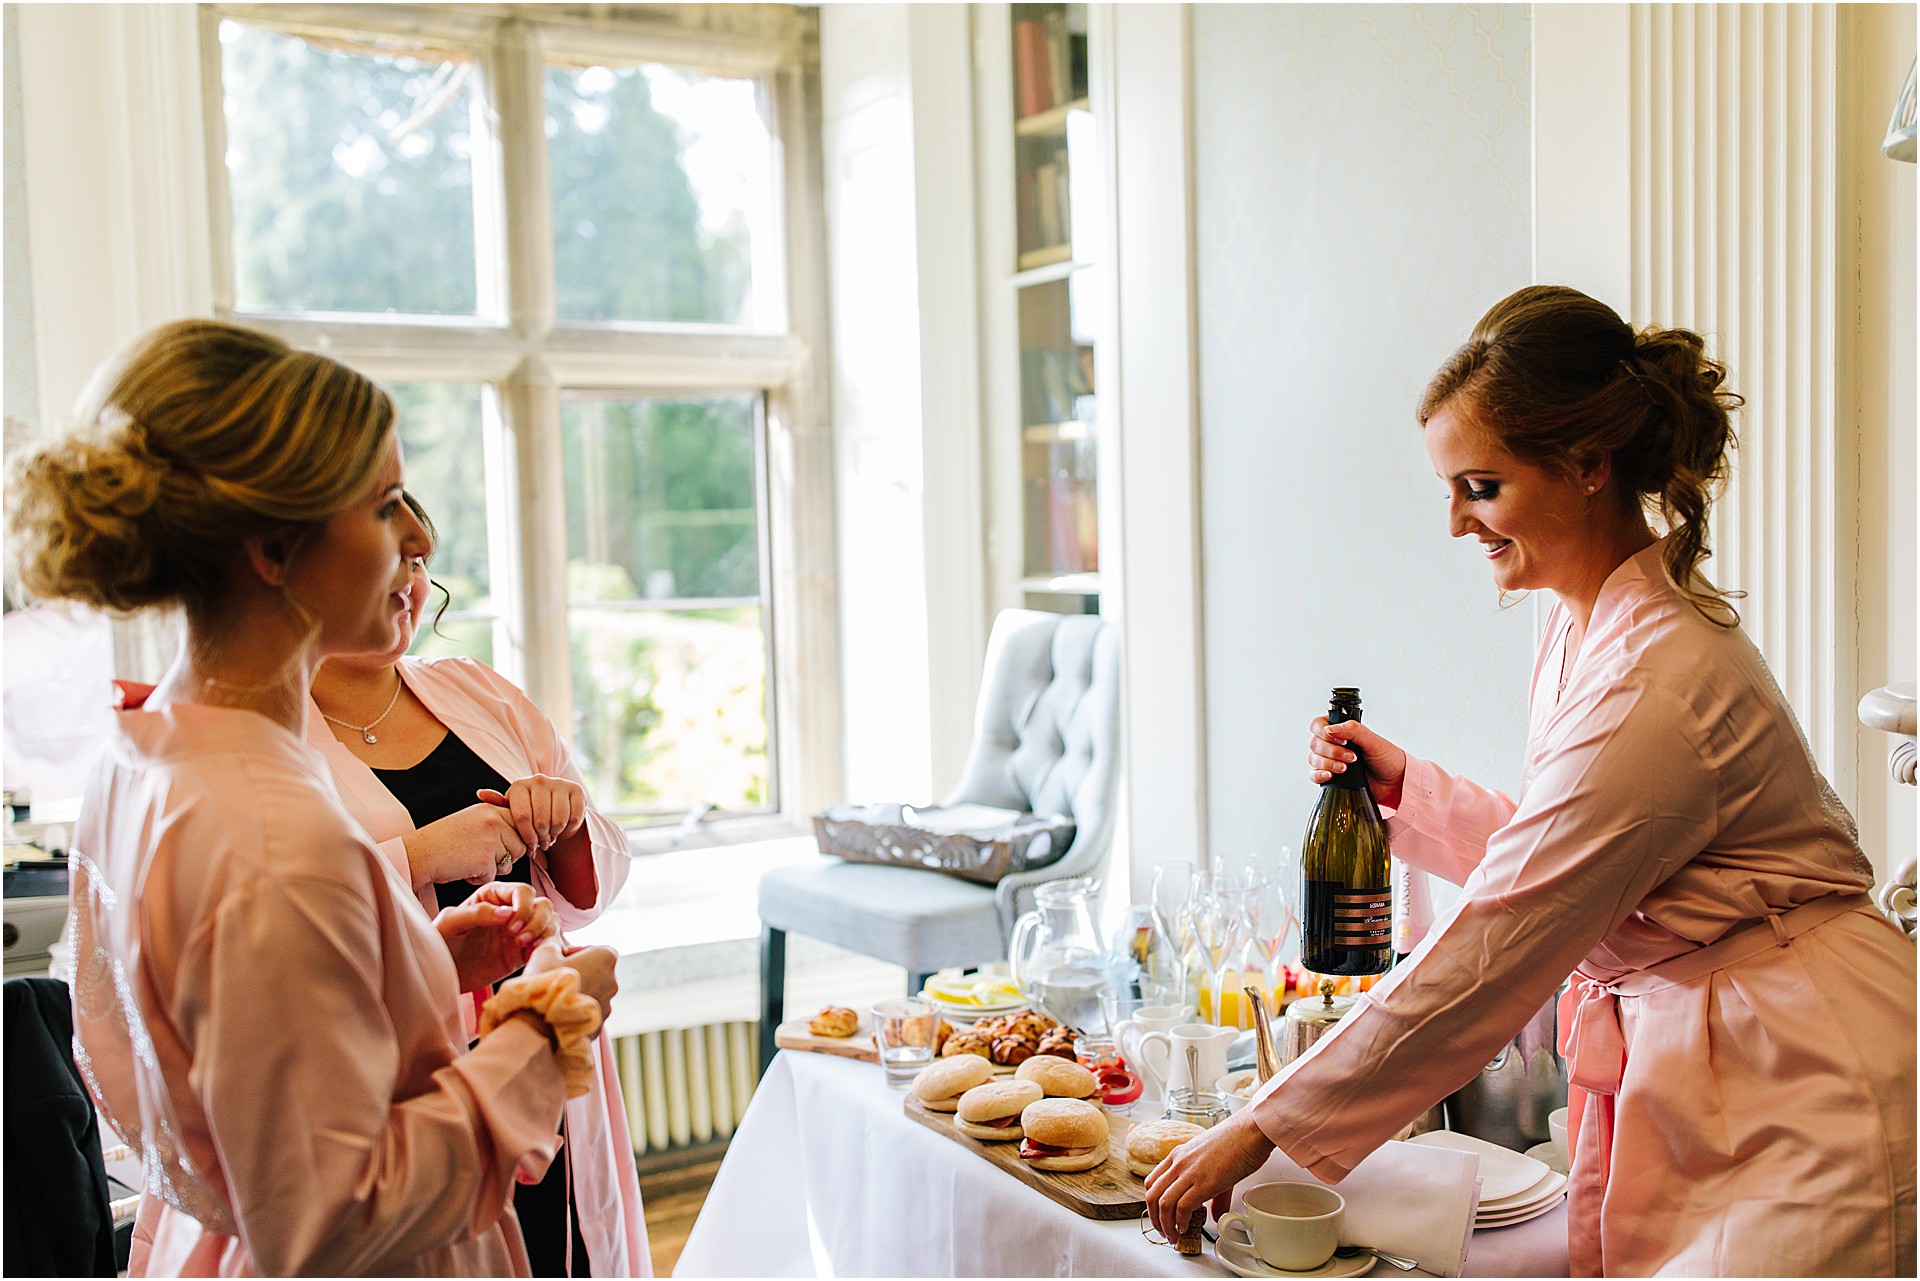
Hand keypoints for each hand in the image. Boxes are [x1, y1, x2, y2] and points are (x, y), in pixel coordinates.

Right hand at [403, 803, 527, 887]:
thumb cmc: (445, 839)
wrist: (420, 852)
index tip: (498, 848)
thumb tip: (527, 836)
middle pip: (521, 846)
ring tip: (472, 861)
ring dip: (494, 868)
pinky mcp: (485, 859)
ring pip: (511, 862)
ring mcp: (491, 839)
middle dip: (505, 857)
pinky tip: (464, 869)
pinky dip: (480, 877)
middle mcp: (495, 820)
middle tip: (480, 856)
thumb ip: (499, 822)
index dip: (513, 841)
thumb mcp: (474, 819)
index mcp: (493, 809)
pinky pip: (494, 875)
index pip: (522, 827)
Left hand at [433, 881, 555, 991]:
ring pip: (550, 922)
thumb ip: (477, 913)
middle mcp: (511, 910)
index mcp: (494, 896)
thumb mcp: (450, 922)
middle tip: (520, 940)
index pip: (523, 891)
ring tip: (526, 948)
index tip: (512, 927)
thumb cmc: (441, 942)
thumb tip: (506, 912)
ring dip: (545, 933)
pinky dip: (548, 948)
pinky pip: (547, 945)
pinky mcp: (523, 952)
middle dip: (537, 921)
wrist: (441, 973)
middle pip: (543, 905)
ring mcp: (519, 931)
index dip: (523, 907)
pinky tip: (533, 957)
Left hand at [476, 775, 585, 856]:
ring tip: (551, 836)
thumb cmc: (529, 811)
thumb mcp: (512, 810)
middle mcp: (539, 780)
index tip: (529, 845)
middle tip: (542, 842)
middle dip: (541, 837)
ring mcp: (559, 783)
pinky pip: (574, 817)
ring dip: (555, 834)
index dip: (527, 836)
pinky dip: (569, 829)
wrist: (556, 805)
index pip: (523, 817)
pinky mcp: (577, 789)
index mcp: (519, 785)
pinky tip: (563, 830)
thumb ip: (499, 805)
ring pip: (558, 820)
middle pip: (541, 820)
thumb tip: (480, 793)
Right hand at [525, 939, 618, 1034]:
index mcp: (606, 958)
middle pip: (596, 972)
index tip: (560, 958)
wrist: (538, 1023)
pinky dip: (576, 1010)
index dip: (576, 952)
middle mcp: (612, 981)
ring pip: (592, 993)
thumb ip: (554, 942)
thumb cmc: (544, 981)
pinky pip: (587, 1011)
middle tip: (556, 976)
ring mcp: (607, 1004)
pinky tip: (558, 1011)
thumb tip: (555, 943)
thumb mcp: (545, 951)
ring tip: (555, 996)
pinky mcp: (599, 1024)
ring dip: (578, 991)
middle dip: (578, 971)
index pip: (596, 949)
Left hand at [1145, 1110, 1276, 1241]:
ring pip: (1163, 1204)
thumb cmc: (1236, 1141)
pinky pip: (1183, 1207)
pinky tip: (1186, 1228)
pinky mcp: (1204, 1183)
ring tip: (1173, 1236)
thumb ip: (1212, 1192)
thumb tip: (1215, 1214)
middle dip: (1155, 1219)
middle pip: (1152, 1195)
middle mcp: (1178, 1163)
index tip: (1159, 1217)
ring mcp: (1189, 1173)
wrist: (1250, 1130)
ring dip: (1166, 1225)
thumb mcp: (1213, 1163)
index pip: (1152, 1182)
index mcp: (1177, 1156)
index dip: (1152, 1204)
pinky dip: (1181, 1222)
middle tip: (1164, 1232)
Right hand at [1309, 715, 1407, 810]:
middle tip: (1351, 757)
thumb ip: (1353, 730)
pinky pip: (1313, 775)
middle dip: (1331, 751)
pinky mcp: (1331, 778)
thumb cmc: (1387, 759)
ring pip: (1313, 759)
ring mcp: (1330, 761)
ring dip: (1328, 763)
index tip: (1342, 740)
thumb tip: (1330, 729)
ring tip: (1346, 768)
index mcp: (1341, 731)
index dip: (1323, 732)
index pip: (1318, 725)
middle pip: (1314, 743)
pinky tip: (1331, 776)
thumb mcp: (1373, 741)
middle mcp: (1333, 744)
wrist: (1394, 783)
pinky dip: (1319, 775)